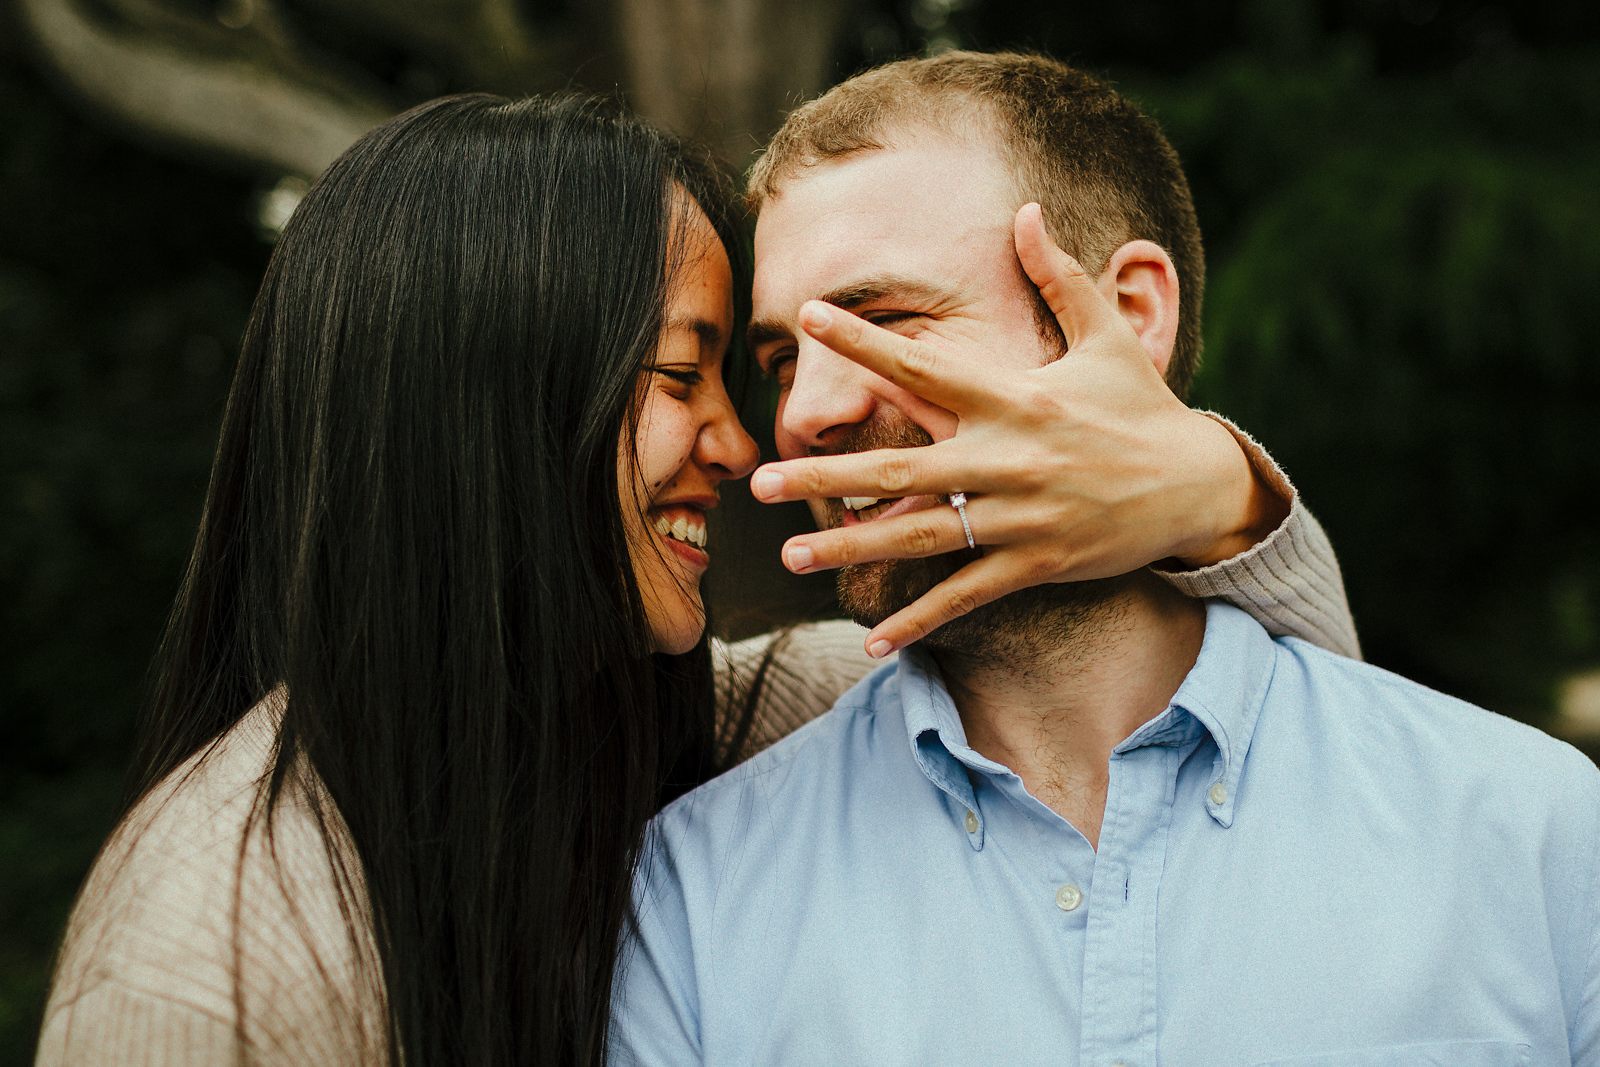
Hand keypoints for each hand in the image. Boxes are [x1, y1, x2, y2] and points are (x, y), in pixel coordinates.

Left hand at [748, 203, 1287, 657]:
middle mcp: (1009, 458)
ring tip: (791, 557)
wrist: (1197, 486)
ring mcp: (1020, 517)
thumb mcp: (1107, 336)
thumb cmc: (1141, 406)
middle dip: (827, 476)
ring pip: (922, 536)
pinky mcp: (1036, 563)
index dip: (863, 341)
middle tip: (760, 482)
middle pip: (901, 467)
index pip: (924, 365)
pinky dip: (921, 618)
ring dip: (853, 548)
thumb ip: (1059, 276)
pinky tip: (874, 639)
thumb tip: (1026, 210)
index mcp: (1016, 398)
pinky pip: (966, 594)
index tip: (807, 316)